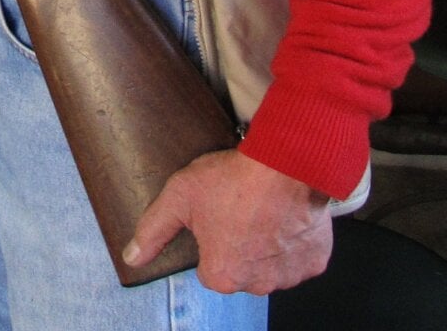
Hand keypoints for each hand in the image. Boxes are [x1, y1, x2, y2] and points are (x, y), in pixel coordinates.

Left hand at [122, 150, 333, 295]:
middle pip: (242, 268)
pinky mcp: (315, 261)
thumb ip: (153, 229)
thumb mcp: (180, 196)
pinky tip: (286, 215)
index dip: (212, 239)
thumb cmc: (234, 179)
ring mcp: (289, 274)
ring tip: (264, 210)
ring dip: (268, 245)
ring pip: (272, 264)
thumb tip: (132, 256)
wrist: (286, 161)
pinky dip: (294, 240)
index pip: (209, 267)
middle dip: (241, 245)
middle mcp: (257, 284)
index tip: (217, 215)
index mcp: (222, 275)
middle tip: (241, 210)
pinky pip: (300, 256)